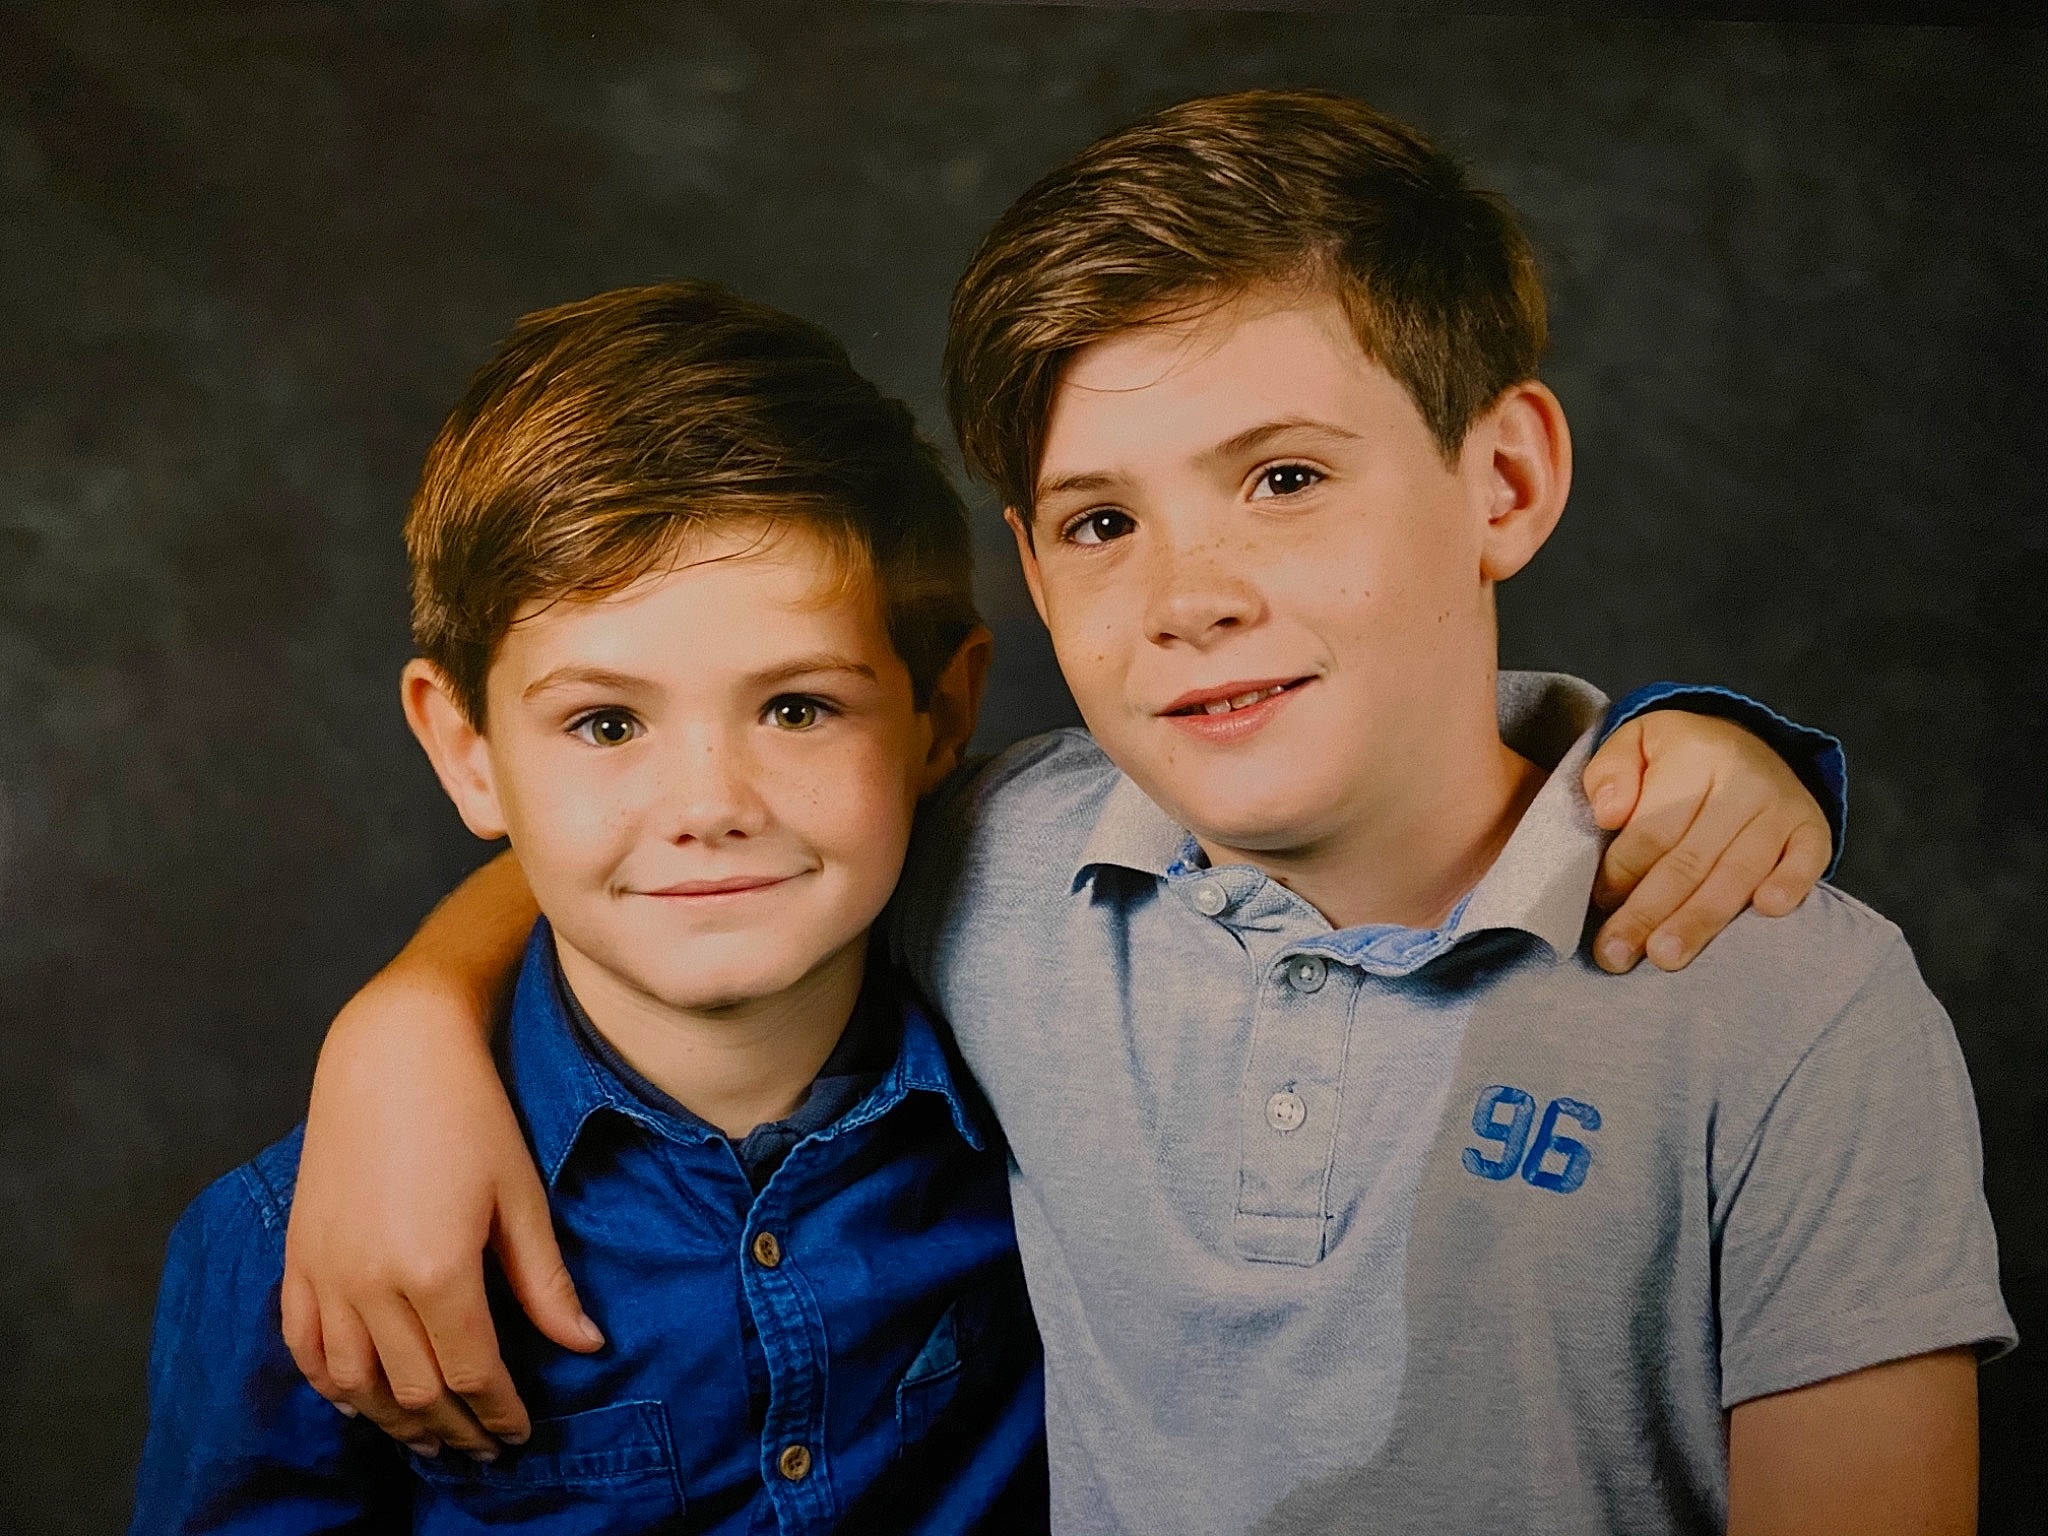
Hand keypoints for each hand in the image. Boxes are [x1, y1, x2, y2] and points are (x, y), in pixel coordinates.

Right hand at [281, 973, 602, 1458]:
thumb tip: (585, 1346)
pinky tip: (359, 1402)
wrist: (390, 1053)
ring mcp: (326, 1274)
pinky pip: (304, 1347)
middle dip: (454, 1430)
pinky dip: (332, 1386)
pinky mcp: (298, 1258)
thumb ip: (545, 1282)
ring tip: (430, 1438)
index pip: (473, 1375)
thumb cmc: (470, 1114)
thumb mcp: (522, 1197)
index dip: (500, 1414)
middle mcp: (372, 1285)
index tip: (521, 1432)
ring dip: (394, 1421)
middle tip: (483, 1449)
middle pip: (415, 1392)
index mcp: (436, 1271)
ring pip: (354, 1385)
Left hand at [1582, 710, 1832, 972]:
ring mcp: (1782, 806)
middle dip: (1648, 912)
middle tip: (1615, 955)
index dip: (1621, 872)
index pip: (1652, 829)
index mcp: (1693, 757)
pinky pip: (1808, 860)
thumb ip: (1610, 774)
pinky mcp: (1813, 829)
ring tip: (1665, 957)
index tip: (1599, 904)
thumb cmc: (1676, 758)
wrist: (1746, 743)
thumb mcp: (1634, 744)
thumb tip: (1608, 815)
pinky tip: (1767, 911)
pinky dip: (1790, 884)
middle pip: (1689, 860)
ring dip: (1701, 920)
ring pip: (1737, 872)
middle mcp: (1742, 781)